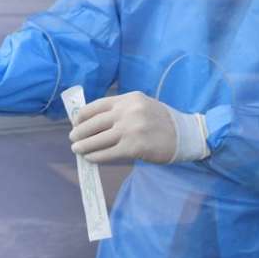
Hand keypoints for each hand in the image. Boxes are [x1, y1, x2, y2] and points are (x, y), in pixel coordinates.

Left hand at [69, 92, 208, 163]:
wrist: (185, 135)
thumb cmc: (160, 120)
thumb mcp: (140, 105)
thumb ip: (119, 109)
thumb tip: (91, 121)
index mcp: (128, 99)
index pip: (95, 106)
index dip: (81, 117)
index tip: (75, 123)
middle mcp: (127, 112)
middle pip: (93, 123)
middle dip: (79, 132)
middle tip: (73, 138)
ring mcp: (130, 130)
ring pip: (97, 139)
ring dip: (83, 146)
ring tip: (77, 149)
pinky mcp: (134, 147)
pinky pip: (108, 153)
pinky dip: (96, 156)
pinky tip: (90, 158)